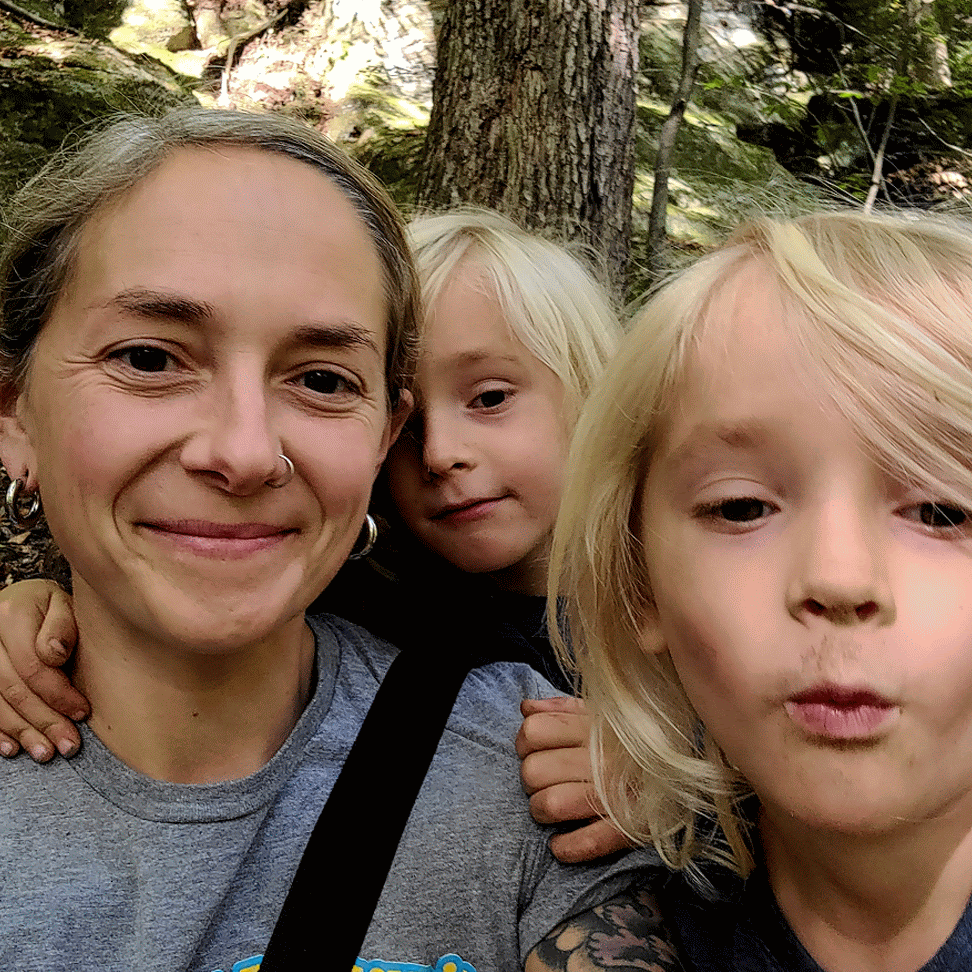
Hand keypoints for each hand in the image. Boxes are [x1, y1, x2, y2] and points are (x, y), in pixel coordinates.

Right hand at [0, 580, 84, 760]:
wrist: (27, 602)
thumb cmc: (53, 606)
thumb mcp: (66, 604)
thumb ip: (62, 626)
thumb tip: (54, 654)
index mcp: (11, 615)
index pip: (33, 665)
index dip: (58, 693)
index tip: (82, 712)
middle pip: (14, 689)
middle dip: (44, 721)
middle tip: (68, 745)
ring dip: (23, 732)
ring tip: (46, 752)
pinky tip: (14, 747)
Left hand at [516, 696, 630, 863]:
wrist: (692, 771)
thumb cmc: (634, 742)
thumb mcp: (602, 713)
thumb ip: (562, 708)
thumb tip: (525, 708)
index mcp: (594, 726)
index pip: (533, 731)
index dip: (525, 744)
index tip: (534, 752)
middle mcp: (603, 758)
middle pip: (534, 770)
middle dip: (530, 781)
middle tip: (543, 784)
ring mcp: (616, 793)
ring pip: (550, 804)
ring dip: (542, 812)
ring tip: (550, 811)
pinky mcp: (629, 829)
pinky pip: (585, 843)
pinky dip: (565, 848)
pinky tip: (560, 844)